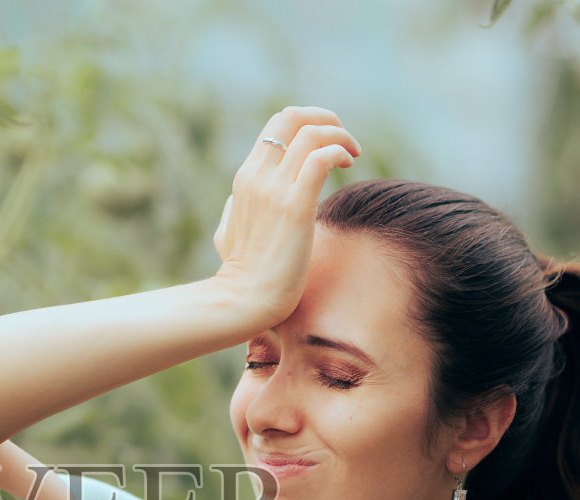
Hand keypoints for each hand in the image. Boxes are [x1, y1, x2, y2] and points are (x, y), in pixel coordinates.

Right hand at [211, 106, 359, 327]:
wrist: (244, 300)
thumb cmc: (240, 275)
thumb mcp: (226, 234)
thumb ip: (232, 212)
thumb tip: (234, 203)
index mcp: (245, 178)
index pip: (277, 126)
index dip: (307, 125)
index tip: (327, 145)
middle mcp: (258, 176)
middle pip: (292, 117)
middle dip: (325, 119)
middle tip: (344, 140)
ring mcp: (275, 189)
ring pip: (311, 133)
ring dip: (340, 136)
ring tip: (353, 154)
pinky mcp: (295, 206)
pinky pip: (321, 158)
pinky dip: (339, 152)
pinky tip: (348, 167)